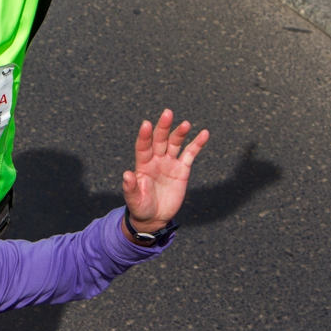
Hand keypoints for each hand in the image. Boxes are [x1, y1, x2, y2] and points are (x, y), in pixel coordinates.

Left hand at [122, 109, 208, 233]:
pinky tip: (204, 133)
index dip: (144, 136)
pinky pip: (190, 154)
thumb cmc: (141, 207)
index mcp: (142, 165)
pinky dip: (197, 144)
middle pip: (160, 140)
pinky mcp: (182, 170)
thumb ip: (130, 187)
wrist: (155, 217)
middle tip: (167, 113)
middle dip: (163, 127)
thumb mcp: (134, 200)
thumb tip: (126, 174)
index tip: (146, 124)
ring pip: (175, 143)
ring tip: (185, 124)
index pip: (143, 147)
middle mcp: (156, 160)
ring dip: (179, 133)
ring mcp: (169, 163)